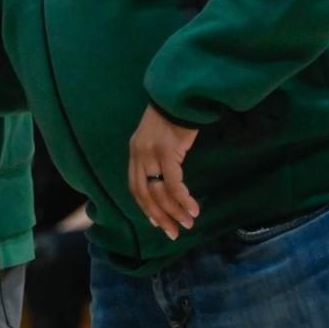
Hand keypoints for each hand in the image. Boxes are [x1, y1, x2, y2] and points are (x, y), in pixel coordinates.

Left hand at [127, 104, 201, 240]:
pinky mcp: (166, 152)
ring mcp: (151, 154)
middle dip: (160, 216)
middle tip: (173, 233)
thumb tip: (165, 179)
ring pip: (159, 192)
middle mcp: (139, 155)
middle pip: (145, 194)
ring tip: (188, 223)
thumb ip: (156, 158)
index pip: (135, 187)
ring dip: (174, 211)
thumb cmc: (172, 116)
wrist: (178, 95)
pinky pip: (173, 182)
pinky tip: (193, 208)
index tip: (157, 222)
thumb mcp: (157, 139)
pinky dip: (182, 198)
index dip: (145, 207)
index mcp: (135, 153)